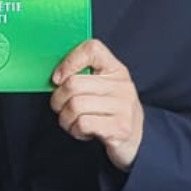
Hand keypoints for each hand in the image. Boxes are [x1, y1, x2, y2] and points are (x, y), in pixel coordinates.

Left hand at [49, 38, 144, 172]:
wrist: (134, 141)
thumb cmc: (110, 112)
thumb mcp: (102, 88)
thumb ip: (83, 77)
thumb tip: (56, 78)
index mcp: (116, 70)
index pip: (92, 48)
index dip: (69, 61)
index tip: (58, 79)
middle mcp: (122, 85)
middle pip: (73, 83)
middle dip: (58, 100)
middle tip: (60, 109)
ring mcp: (123, 106)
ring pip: (75, 105)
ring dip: (65, 119)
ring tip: (72, 123)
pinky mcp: (120, 127)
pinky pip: (83, 123)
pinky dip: (75, 130)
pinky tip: (83, 132)